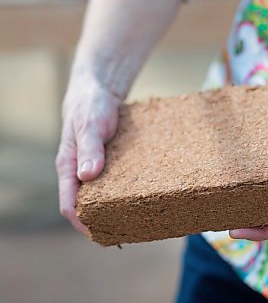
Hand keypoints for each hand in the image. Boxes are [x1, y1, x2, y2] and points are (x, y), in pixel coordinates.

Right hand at [55, 78, 120, 234]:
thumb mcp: (90, 125)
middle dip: (99, 220)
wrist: (98, 91)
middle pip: (84, 205)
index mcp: (68, 166)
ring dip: (111, 208)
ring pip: (98, 195)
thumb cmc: (91, 106)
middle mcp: (78, 171)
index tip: (99, 235)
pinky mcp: (105, 162)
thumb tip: (87, 176)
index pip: (69, 205)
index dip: (81, 223)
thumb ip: (89, 148)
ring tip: (134, 220)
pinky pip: (111, 182)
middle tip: (123, 233)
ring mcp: (92, 167)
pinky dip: (121, 192)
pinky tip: (139, 197)